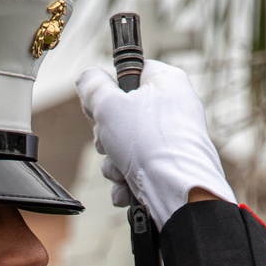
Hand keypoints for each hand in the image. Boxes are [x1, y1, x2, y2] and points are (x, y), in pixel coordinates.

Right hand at [76, 60, 235, 228]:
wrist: (178, 192)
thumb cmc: (149, 143)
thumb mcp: (108, 104)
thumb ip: (92, 86)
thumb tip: (88, 78)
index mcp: (166, 82)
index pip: (130, 73)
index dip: (108, 90)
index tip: (98, 105)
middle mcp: (174, 108)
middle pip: (123, 114)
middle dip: (107, 136)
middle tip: (108, 142)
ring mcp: (173, 140)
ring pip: (127, 146)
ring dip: (114, 162)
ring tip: (121, 170)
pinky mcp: (170, 168)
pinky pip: (138, 169)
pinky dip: (128, 181)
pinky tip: (128, 188)